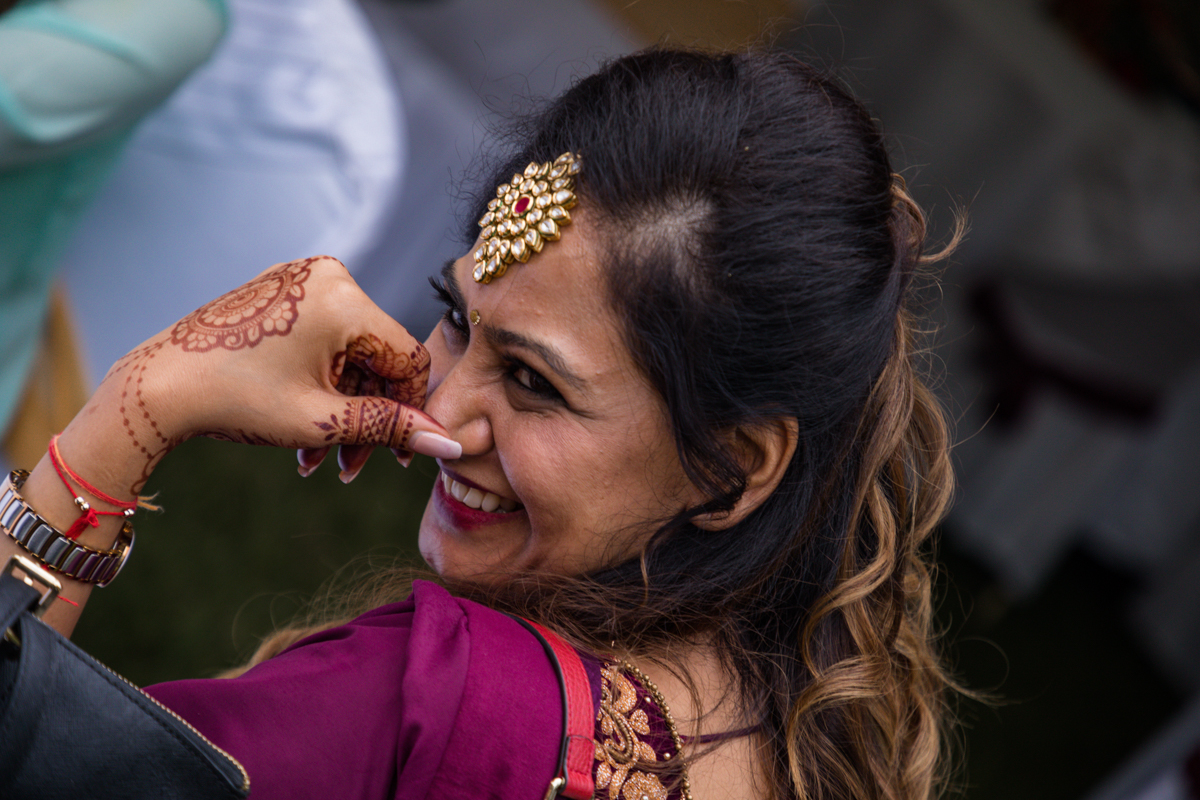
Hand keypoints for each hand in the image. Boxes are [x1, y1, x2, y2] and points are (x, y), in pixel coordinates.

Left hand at [101, 255, 458, 490]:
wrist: (157, 386)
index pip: (408, 358)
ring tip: (319, 459)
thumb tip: (449, 442)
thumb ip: (391, 427)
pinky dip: (320, 383)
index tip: (400, 458)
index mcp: (345, 299)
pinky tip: (304, 426)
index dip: (411, 412)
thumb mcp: (322, 420)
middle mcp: (329, 278)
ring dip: (342, 409)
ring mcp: (301, 281)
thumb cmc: (236, 399)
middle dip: (367, 418)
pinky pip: (323, 340)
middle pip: (377, 358)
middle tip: (351, 468)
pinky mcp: (281, 292)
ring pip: (349, 354)